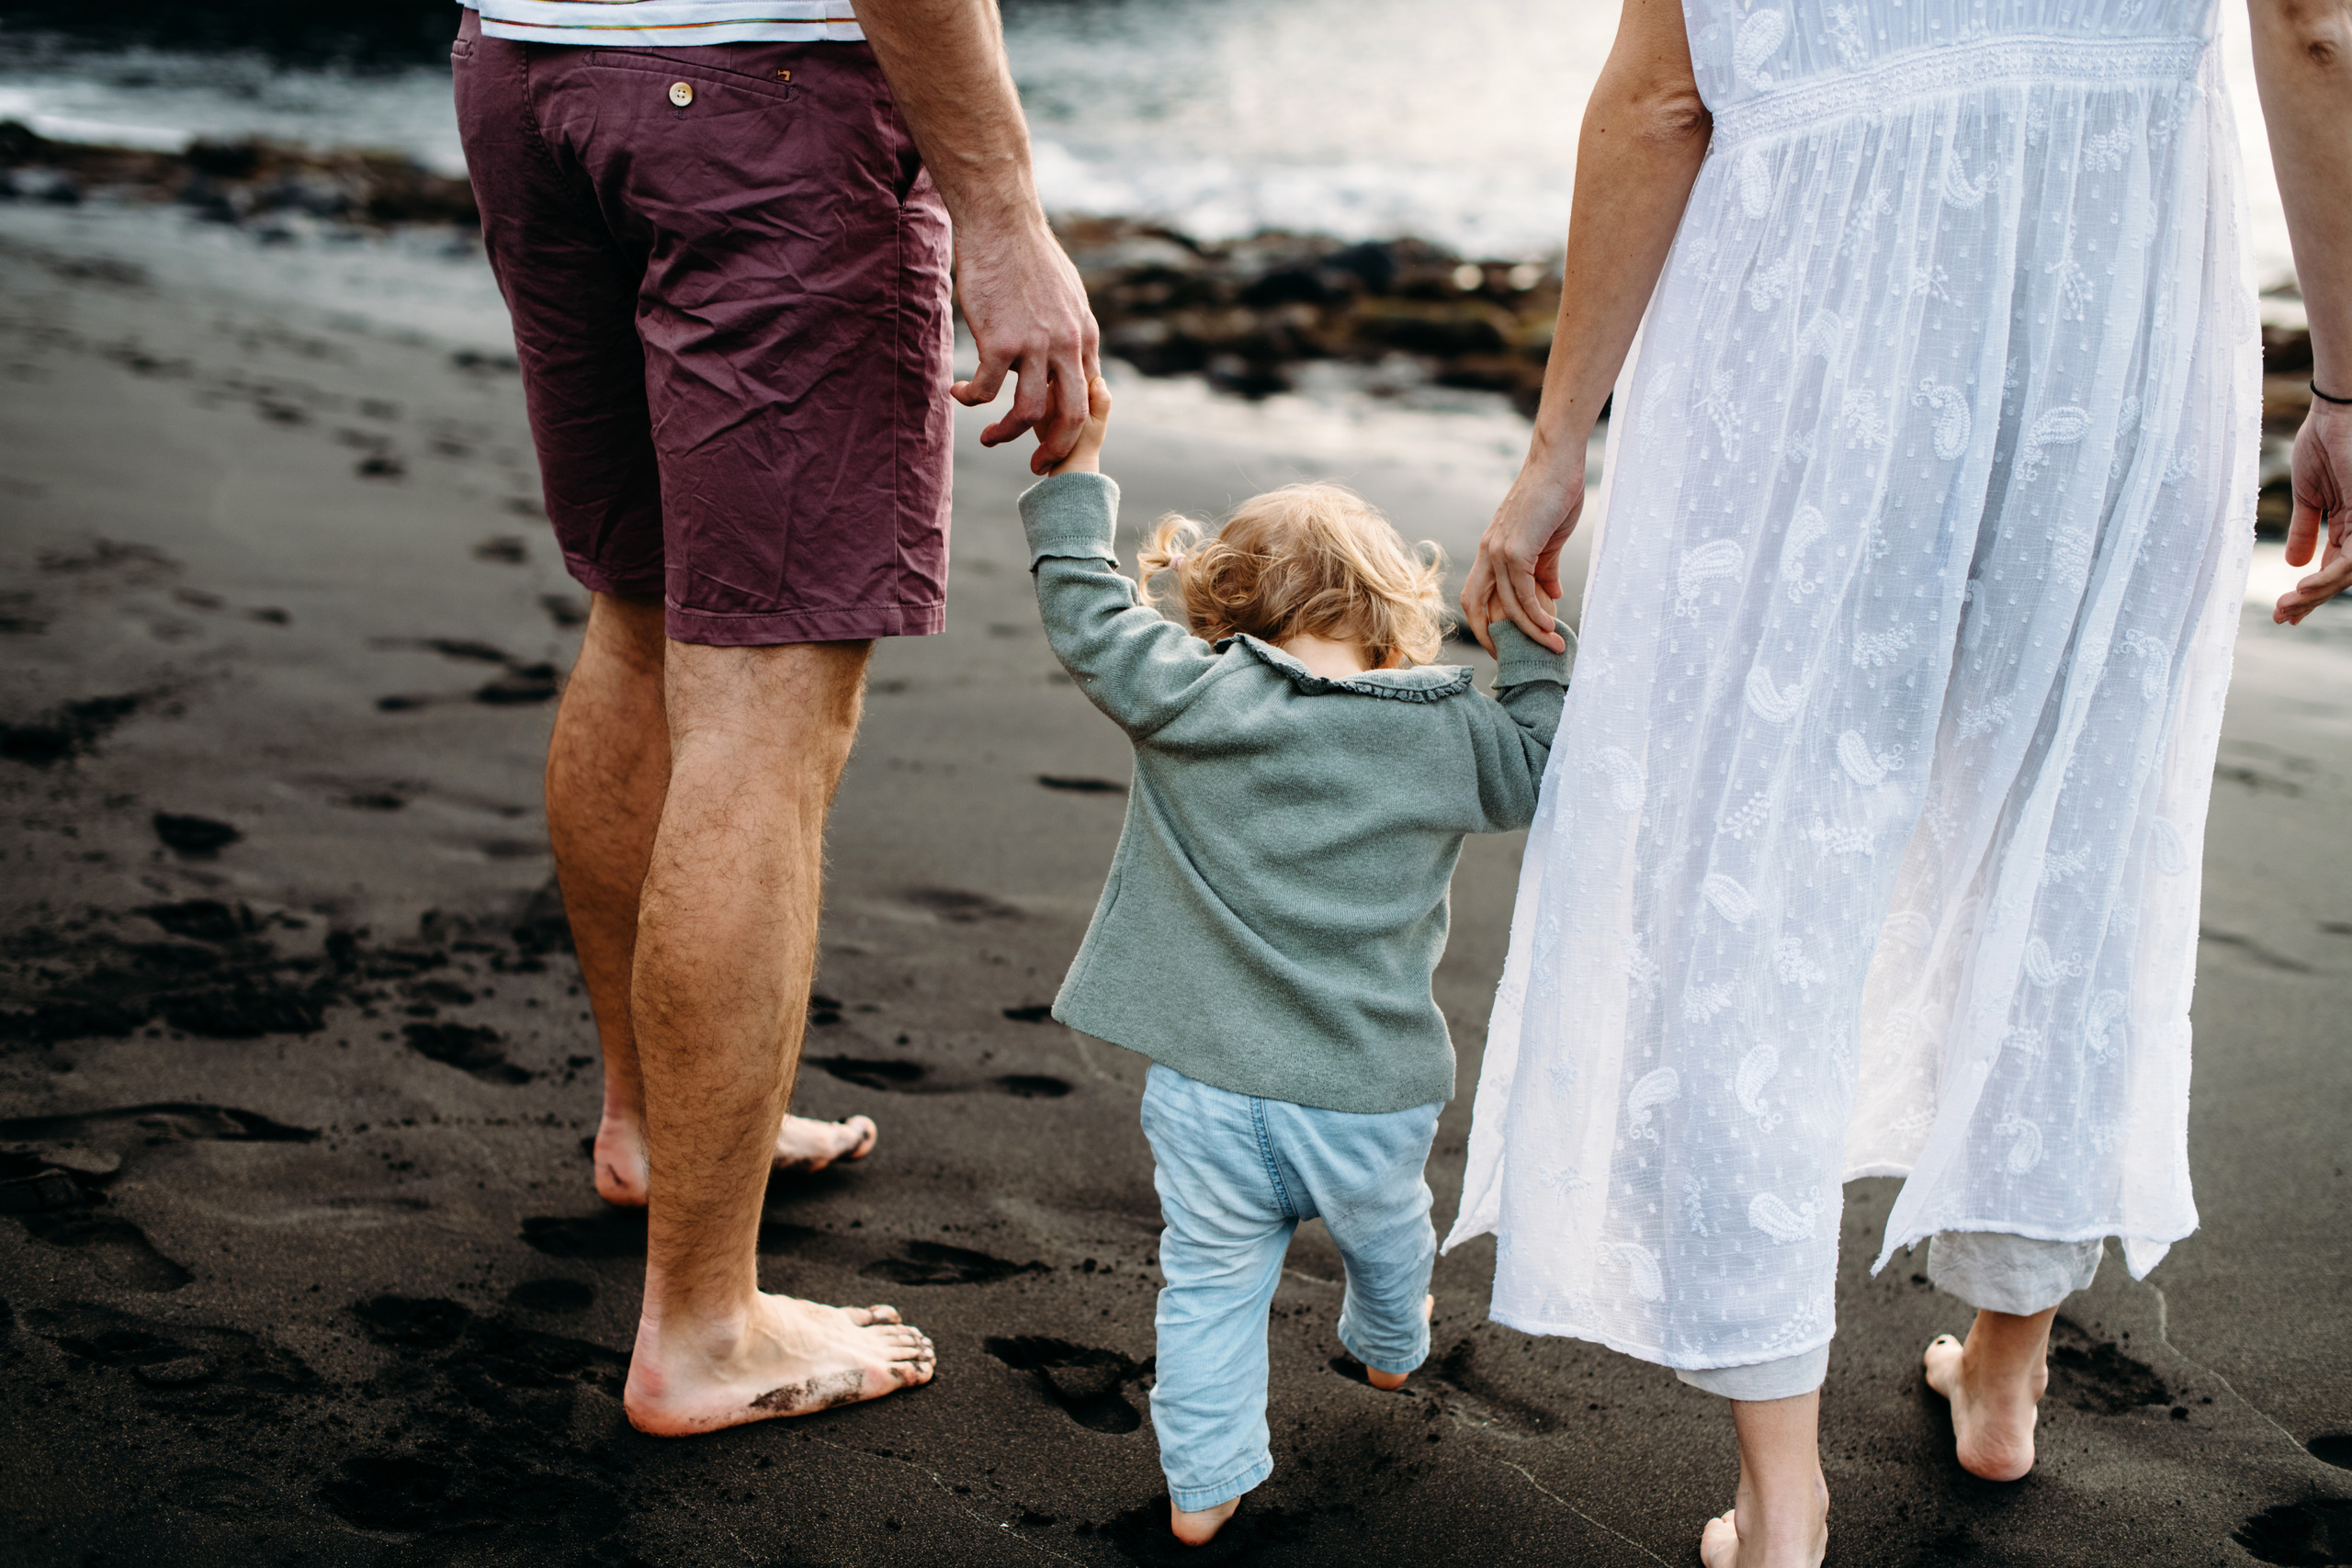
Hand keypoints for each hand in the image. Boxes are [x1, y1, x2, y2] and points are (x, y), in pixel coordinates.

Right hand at [950, 221, 1101, 474]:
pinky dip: (972, 399)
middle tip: (1038, 465)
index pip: (1088, 394)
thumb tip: (1061, 359)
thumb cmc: (1027, 254)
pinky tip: (959, 393)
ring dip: (1007, 433)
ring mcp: (1035, 344)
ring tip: (988, 439)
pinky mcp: (1000, 341)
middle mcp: (1067, 344)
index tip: (1051, 437)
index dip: (1071, 423)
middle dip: (1055, 448)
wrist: (1002, 222)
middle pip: (1071, 415)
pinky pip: (988, 390)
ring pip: (1029, 411)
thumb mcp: (1066, 294)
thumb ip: (1068, 330)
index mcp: (1084, 335)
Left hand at [1461, 454, 1583, 654]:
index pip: (1476, 595)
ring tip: (1551, 647)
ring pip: (1506, 604)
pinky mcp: (1516, 549)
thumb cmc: (1555, 494)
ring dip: (1528, 631)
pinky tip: (1550, 626)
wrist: (1558, 462)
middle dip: (1489, 637)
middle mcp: (1488, 553)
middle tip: (1512, 659)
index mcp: (1491, 550)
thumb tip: (1551, 596)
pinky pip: (1522, 592)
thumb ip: (1545, 569)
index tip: (1504, 644)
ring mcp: (1499, 551)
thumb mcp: (1548, 539)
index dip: (1483, 623)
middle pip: (1474, 606)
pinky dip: (1534, 613)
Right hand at [2273, 399, 2351, 624]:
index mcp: (2351, 523)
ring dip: (2317, 594)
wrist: (2337, 412)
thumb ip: (2306, 529)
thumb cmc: (2325, 442)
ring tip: (2288, 606)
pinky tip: (2303, 585)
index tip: (2284, 612)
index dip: (2310, 592)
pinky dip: (2329, 576)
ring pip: (2349, 574)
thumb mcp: (2309, 495)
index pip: (2333, 568)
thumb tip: (2295, 564)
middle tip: (2282, 617)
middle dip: (2311, 601)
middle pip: (2342, 577)